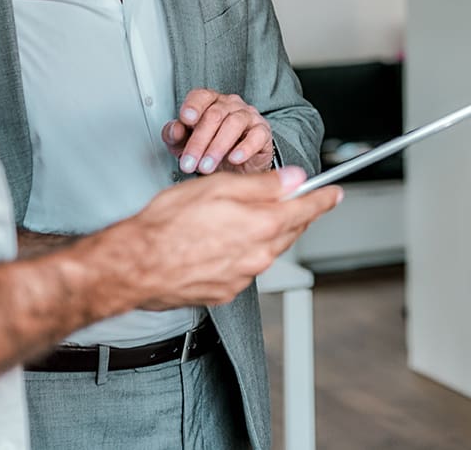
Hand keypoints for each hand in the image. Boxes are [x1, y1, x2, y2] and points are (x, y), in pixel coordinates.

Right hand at [108, 167, 340, 309]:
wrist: (134, 266)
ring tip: (240, 219)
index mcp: (261, 225)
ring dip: (264, 233)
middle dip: (294, 214)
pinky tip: (220, 242)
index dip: (323, 198)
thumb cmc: (166, 225)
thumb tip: (294, 179)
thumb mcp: (217, 187)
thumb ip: (262, 185)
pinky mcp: (225, 291)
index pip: (306, 209)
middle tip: (294, 200)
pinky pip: (244, 268)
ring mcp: (242, 276)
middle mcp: (258, 255)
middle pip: (289, 230)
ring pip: (266, 249)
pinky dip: (241, 253)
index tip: (335, 193)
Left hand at [164, 89, 275, 173]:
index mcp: (210, 103)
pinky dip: (245, 148)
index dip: (193, 106)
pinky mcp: (263, 132)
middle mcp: (231, 105)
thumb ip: (176, 136)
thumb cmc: (211, 150)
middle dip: (199, 141)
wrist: (238, 167)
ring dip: (217, 147)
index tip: (186, 119)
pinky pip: (257, 136)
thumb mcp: (186, 145)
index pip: (201, 96)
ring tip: (206, 166)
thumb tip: (174, 130)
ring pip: (234, 123)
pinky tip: (234, 159)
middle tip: (189, 163)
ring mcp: (249, 117)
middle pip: (214, 115)